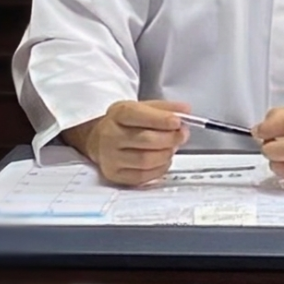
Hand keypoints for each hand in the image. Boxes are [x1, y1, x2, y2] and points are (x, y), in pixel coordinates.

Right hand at [63, 99, 190, 185]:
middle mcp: (111, 135)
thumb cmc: (124, 123)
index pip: (139, 116)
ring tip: (172, 147)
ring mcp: (111, 157)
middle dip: (170, 138)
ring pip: (146, 160)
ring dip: (166, 154)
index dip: (161, 120)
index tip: (178, 121)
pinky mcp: (114, 175)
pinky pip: (143, 176)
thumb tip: (186, 110)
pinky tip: (163, 159)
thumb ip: (164, 108)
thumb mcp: (141, 107)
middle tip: (183, 135)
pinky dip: (160, 169)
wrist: (98, 139)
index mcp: (118, 113)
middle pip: (146, 140)